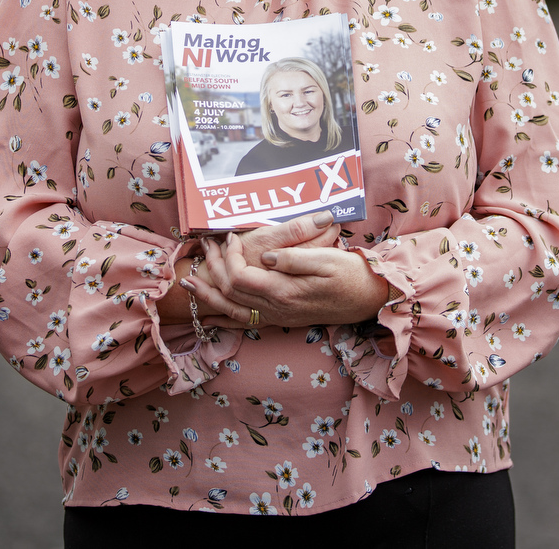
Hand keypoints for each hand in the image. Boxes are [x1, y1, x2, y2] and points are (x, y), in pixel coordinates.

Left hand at [161, 211, 340, 328]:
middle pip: (230, 292)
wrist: (369, 299)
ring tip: (189, 280)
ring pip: (232, 309)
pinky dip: (223, 316)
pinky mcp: (281, 318)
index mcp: (284, 291)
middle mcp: (276, 308)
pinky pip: (245, 322)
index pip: (240, 277)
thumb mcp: (327, 260)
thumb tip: (265, 255)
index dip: (229, 256)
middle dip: (214, 267)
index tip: (231, 236)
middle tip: (206, 244)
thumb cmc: (351, 275)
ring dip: (208, 294)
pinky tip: (209, 313)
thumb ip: (293, 258)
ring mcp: (277, 316)